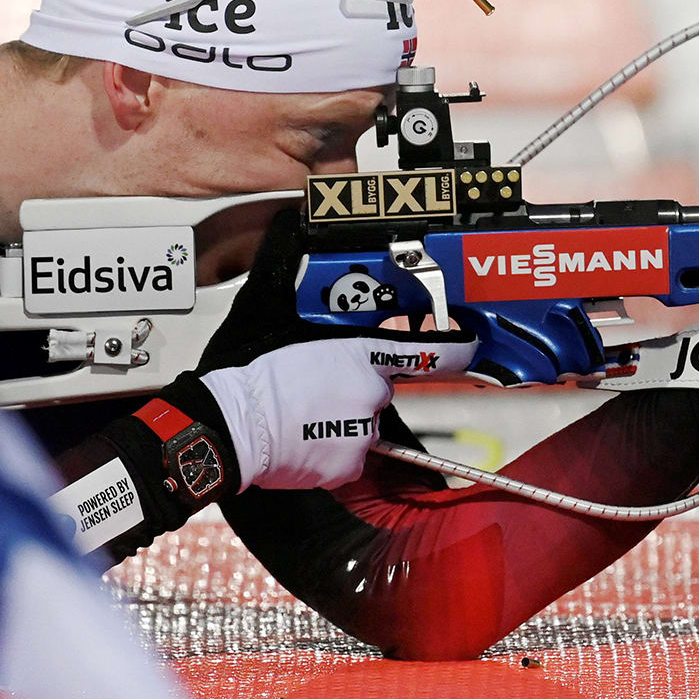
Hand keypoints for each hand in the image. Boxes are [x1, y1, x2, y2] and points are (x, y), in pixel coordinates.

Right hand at [167, 209, 474, 490]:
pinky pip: (348, 454)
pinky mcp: (347, 464)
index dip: (455, 348)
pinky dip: (331, 448)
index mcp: (362, 354)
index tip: (469, 345)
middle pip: (379, 387)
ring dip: (341, 418)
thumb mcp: (275, 315)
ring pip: (363, 423)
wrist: (228, 427)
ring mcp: (363, 432)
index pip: (428, 351)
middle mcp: (372, 393)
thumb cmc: (250, 373)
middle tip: (315, 385)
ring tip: (302, 414)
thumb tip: (292, 233)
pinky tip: (301, 437)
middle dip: (356, 385)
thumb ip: (298, 285)